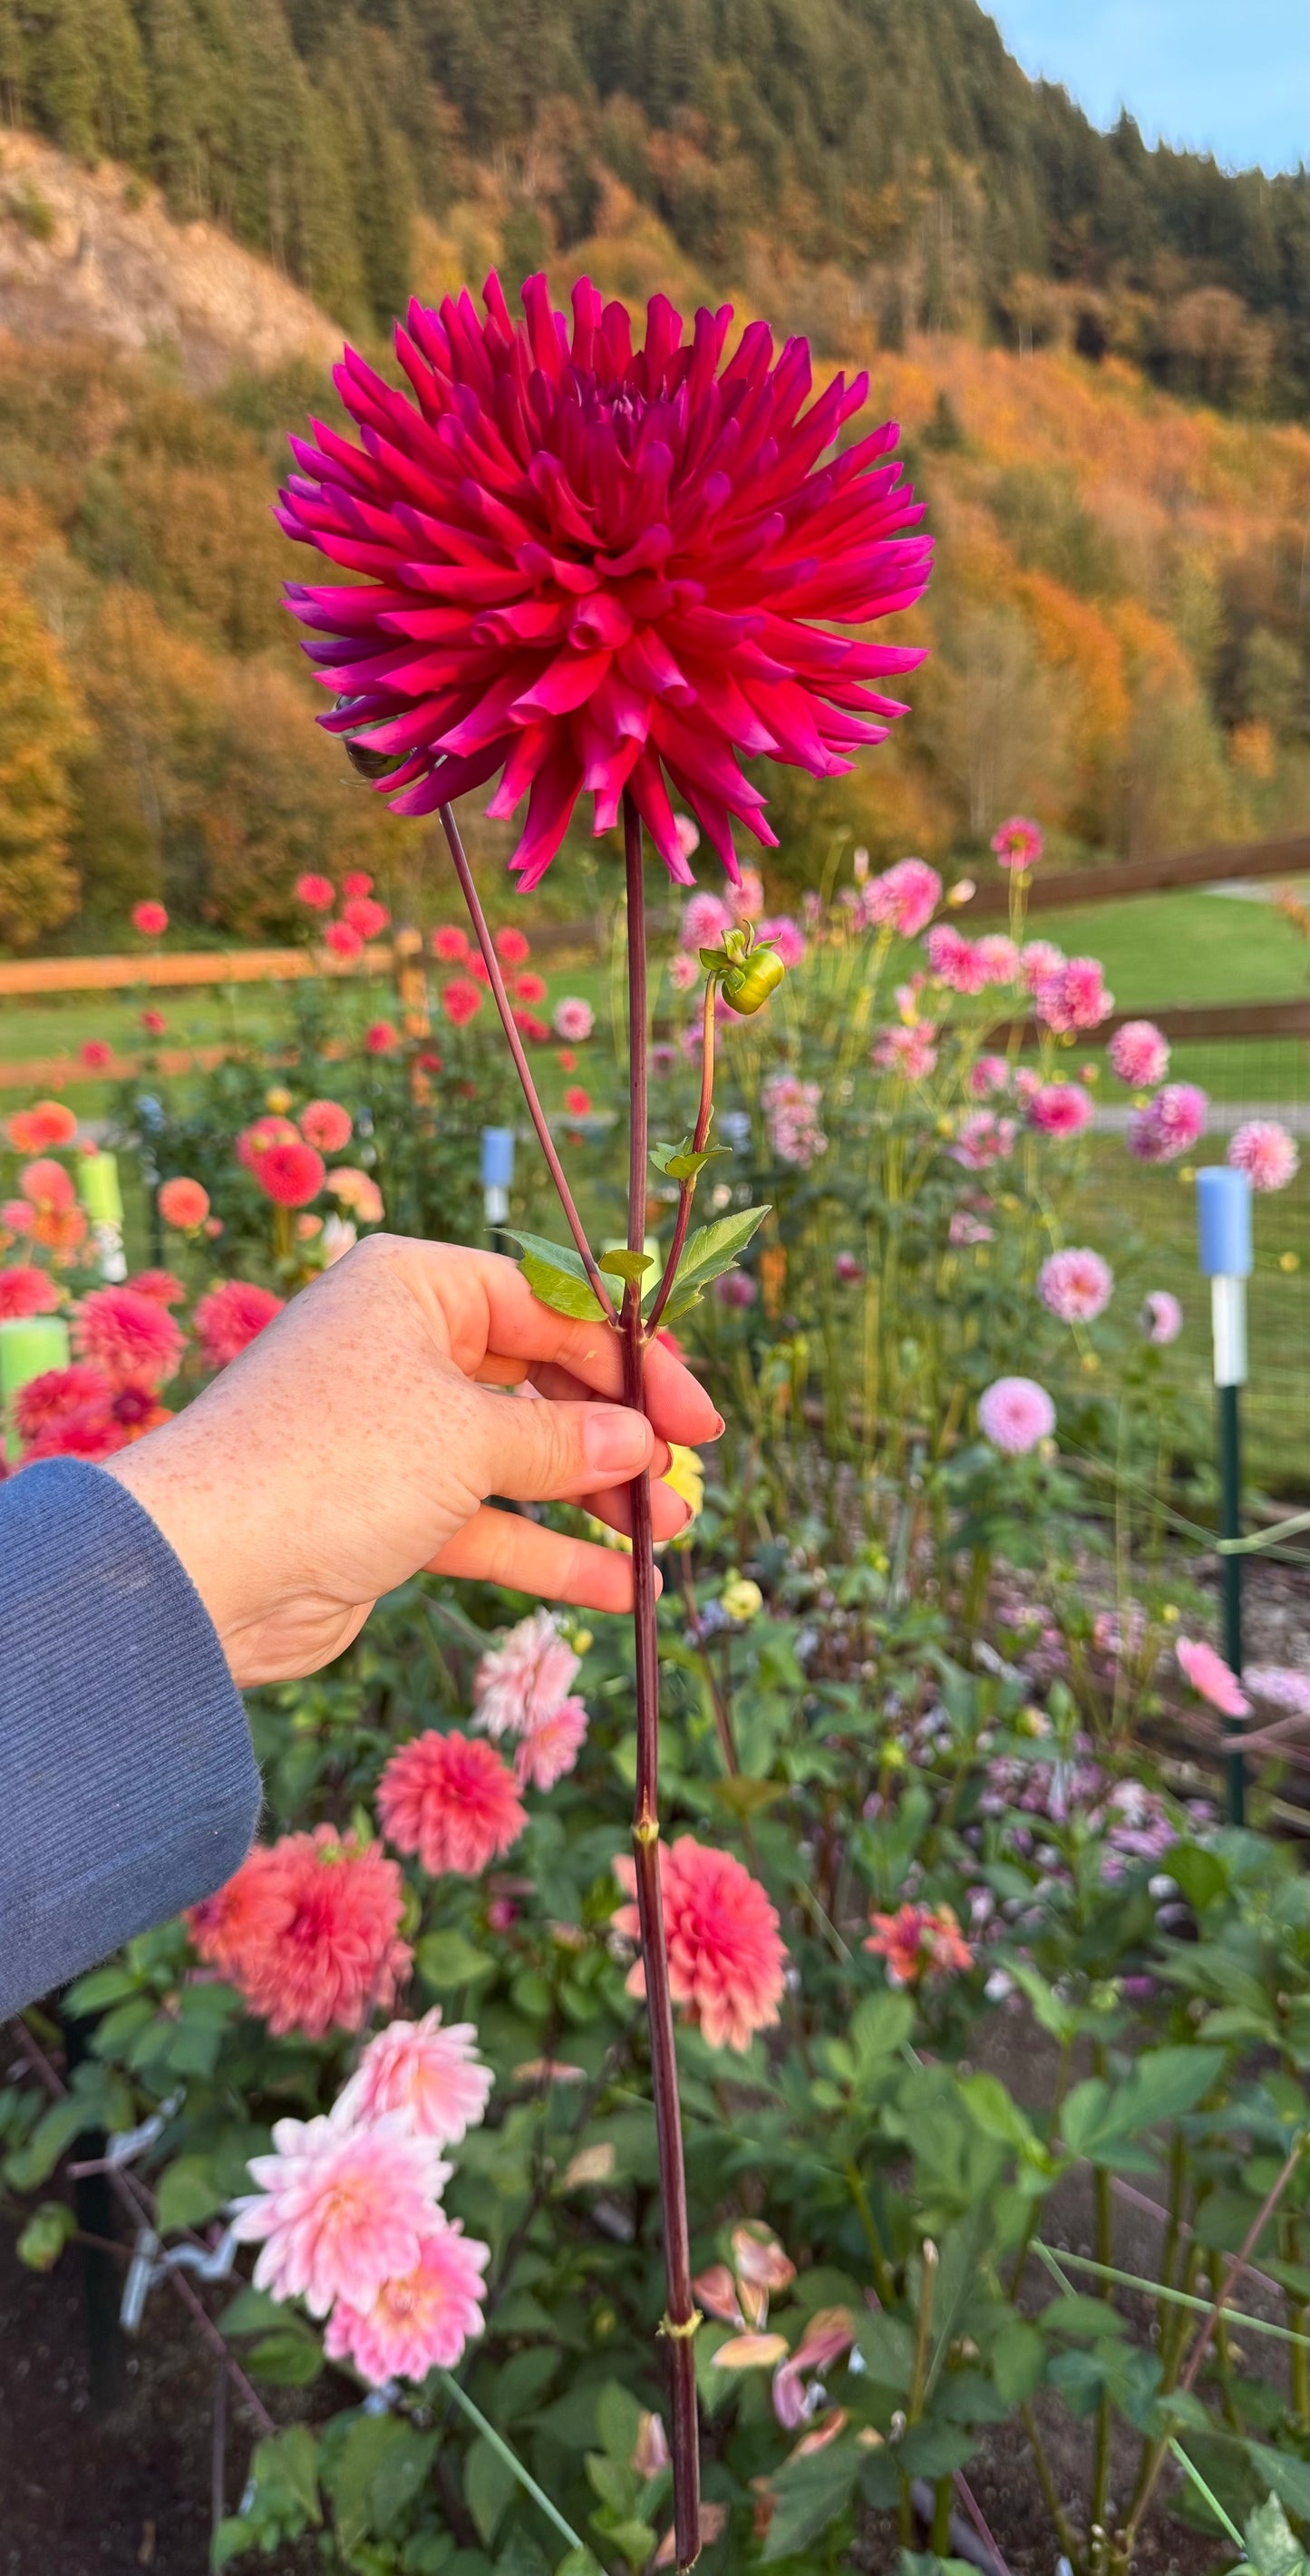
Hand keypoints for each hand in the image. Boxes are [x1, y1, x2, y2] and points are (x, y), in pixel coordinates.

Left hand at [106, 1235, 721, 1686]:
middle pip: (540, 1381)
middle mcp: (402, 1348)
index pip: (552, 1305)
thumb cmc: (336, 1463)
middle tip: (685, 1484)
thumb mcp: (468, 1438)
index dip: (634, 1360)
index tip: (697, 1418)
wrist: (205, 1571)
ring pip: (519, 1458)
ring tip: (670, 1535)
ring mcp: (394, 1435)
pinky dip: (549, 1553)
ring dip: (595, 1498)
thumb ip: (565, 1442)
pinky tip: (619, 1590)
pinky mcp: (387, 1513)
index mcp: (414, 1288)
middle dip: (616, 1436)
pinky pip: (488, 1523)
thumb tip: (639, 1446)